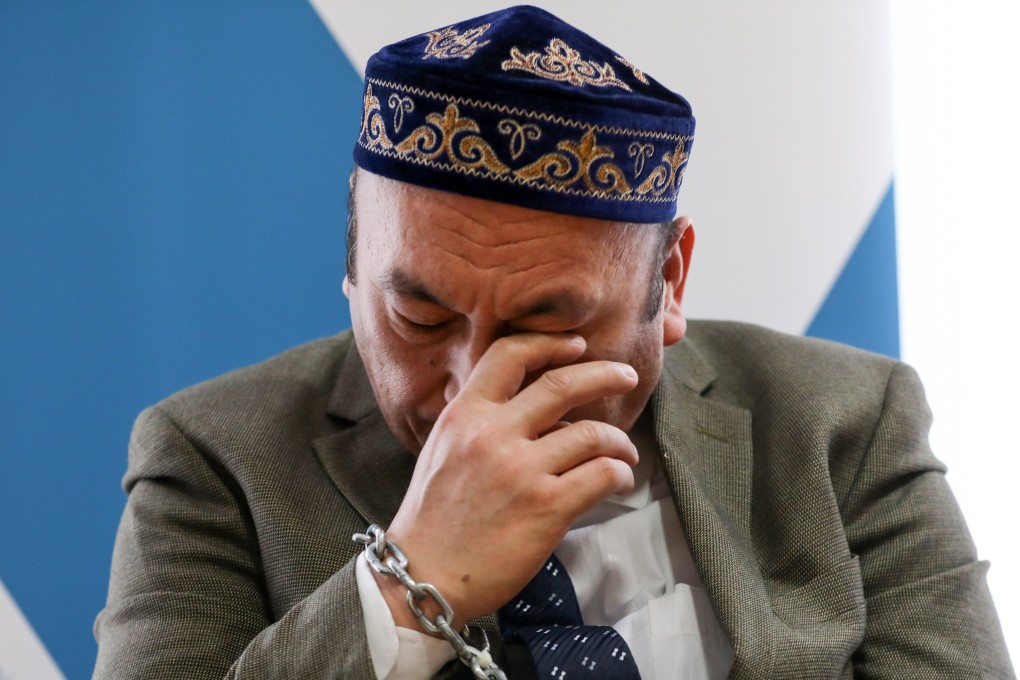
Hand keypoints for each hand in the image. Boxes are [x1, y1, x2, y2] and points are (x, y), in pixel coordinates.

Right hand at [376, 333, 638, 630]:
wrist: (424, 577)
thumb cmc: (433, 519)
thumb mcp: (443, 450)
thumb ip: (479, 420)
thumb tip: (530, 401)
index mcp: (464, 415)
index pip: (510, 354)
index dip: (549, 343)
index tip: (575, 346)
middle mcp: (492, 435)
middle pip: (563, 384)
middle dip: (605, 374)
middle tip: (626, 376)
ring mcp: (521, 470)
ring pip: (593, 433)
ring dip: (619, 441)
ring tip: (623, 452)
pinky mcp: (546, 507)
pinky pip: (602, 474)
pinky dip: (619, 474)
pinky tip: (617, 481)